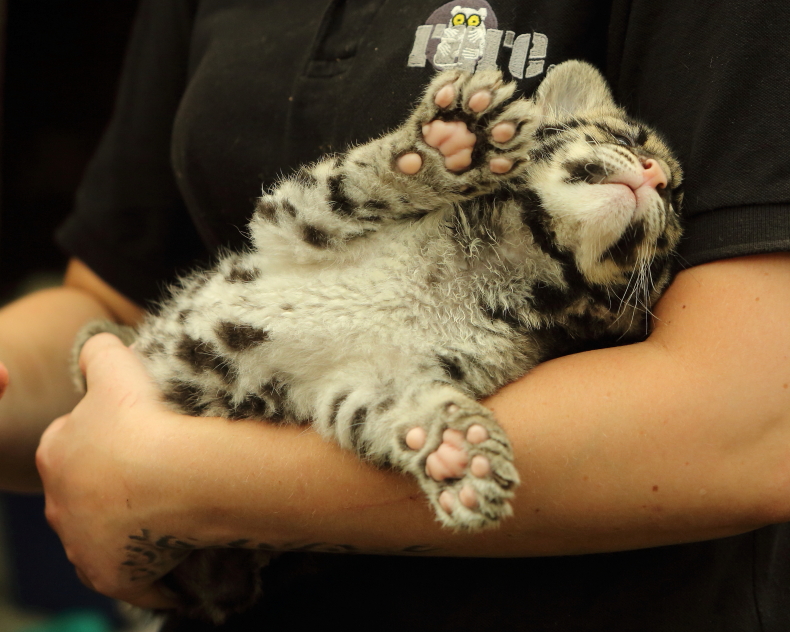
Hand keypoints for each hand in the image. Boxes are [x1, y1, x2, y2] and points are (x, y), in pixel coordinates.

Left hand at [36, 333, 185, 608]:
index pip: (70, 442)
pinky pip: (127, 573)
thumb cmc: (143, 422)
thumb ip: (100, 352)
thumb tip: (98, 345)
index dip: (103, 437)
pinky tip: (171, 549)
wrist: (172, 477)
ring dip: (127, 524)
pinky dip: (146, 566)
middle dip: (111, 485)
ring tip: (168, 508)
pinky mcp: (109, 576)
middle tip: (154, 472)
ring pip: (101, 533)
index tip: (134, 435)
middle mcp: (59, 504)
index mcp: (55, 452)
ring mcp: (82, 544)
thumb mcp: (118, 368)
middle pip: (84, 491)